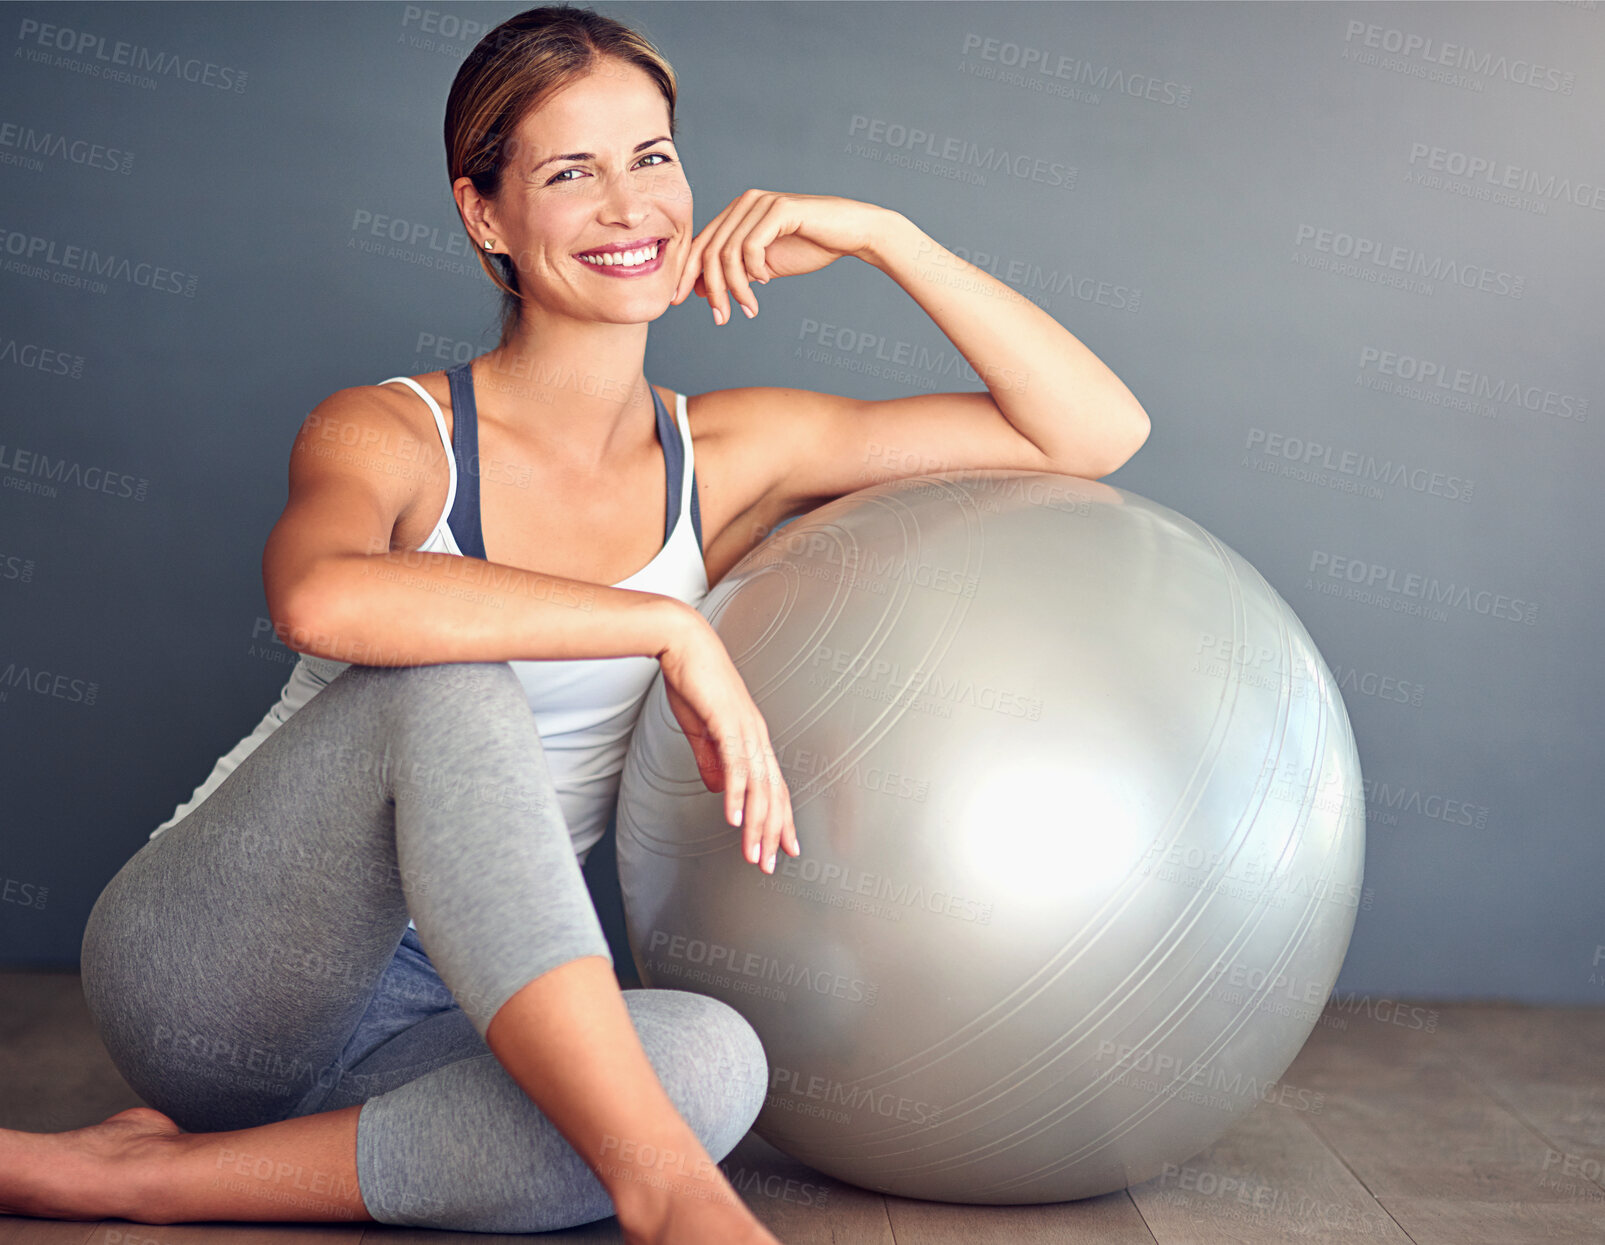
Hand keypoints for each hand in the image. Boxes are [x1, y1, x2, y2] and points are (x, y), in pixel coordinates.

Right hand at [657, 611, 799, 873]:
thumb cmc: (692, 680)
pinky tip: (732, 818)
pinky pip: (735, 766)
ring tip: (751, 853)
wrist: (683, 643)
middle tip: (767, 863)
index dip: (780, 819)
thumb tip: (718, 789)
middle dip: (771, 833)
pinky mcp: (727, 723)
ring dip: (755, 824)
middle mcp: (757, 736)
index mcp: (753, 738)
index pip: (774, 787)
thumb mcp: (701, 730)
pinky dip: (736, 795)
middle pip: (773, 793)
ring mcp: (746, 730)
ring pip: (758, 787)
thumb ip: (710, 761)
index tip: (784, 847)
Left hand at [670, 189, 895, 324]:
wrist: (850, 233)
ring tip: (748, 309)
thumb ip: (734, 273)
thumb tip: (701, 289)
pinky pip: (751, 247)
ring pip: (728, 253)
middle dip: (711, 289)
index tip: (681, 302)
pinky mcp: (778, 209)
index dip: (687, 274)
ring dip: (735, 288)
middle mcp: (744, 202)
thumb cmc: (809, 247)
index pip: (701, 243)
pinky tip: (765, 283)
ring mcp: (760, 202)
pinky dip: (753, 272)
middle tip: (720, 318)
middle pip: (710, 250)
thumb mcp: (764, 266)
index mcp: (736, 212)